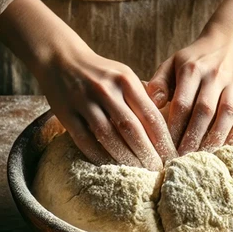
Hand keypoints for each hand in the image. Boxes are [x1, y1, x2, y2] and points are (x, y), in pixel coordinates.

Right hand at [0, 0, 174, 169]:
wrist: (61, 58)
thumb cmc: (101, 73)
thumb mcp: (124, 75)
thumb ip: (143, 97)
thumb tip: (166, 126)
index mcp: (125, 80)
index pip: (150, 115)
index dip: (163, 139)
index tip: (171, 156)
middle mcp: (106, 89)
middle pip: (131, 129)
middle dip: (146, 154)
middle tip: (157, 170)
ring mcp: (84, 101)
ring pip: (108, 137)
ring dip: (125, 158)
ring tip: (138, 172)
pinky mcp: (66, 114)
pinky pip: (85, 141)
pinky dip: (99, 156)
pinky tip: (111, 167)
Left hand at [147, 25, 232, 153]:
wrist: (230, 41)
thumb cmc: (194, 58)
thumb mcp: (172, 63)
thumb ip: (159, 82)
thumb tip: (152, 103)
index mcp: (192, 69)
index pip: (182, 103)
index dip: (174, 127)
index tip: (166, 145)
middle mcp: (214, 76)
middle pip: (204, 111)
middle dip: (193, 137)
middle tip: (182, 158)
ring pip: (227, 115)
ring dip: (215, 138)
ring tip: (203, 156)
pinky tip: (228, 146)